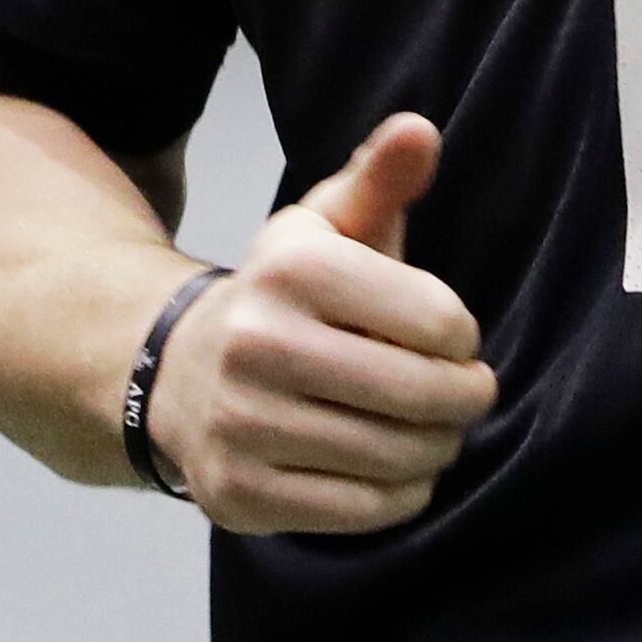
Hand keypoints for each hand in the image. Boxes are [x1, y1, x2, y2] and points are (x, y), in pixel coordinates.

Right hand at [151, 112, 498, 533]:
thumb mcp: (326, 226)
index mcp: (292, 268)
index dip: (463, 338)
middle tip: (465, 398)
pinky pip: (362, 511)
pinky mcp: (239, 494)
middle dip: (463, 401)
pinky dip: (399, 498)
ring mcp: (242, 424)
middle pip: (422, 395)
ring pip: (396, 457)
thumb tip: (421, 130)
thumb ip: (380, 177)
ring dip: (436, 451)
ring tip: (434, 433)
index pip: (440, 322)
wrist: (176, 371)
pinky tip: (396, 473)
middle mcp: (258, 343)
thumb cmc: (285, 295)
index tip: (453, 340)